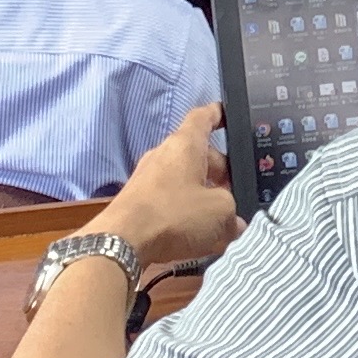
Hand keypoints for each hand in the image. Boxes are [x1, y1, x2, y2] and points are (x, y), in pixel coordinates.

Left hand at [97, 99, 240, 275]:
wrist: (121, 243)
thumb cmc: (174, 215)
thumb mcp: (220, 212)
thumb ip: (232, 211)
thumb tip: (233, 222)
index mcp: (186, 144)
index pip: (204, 117)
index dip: (220, 115)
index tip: (231, 116)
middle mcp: (164, 154)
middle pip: (198, 155)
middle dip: (219, 173)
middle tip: (235, 194)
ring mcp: (147, 178)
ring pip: (183, 179)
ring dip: (202, 195)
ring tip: (218, 219)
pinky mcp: (136, 201)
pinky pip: (168, 199)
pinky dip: (183, 211)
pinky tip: (194, 235)